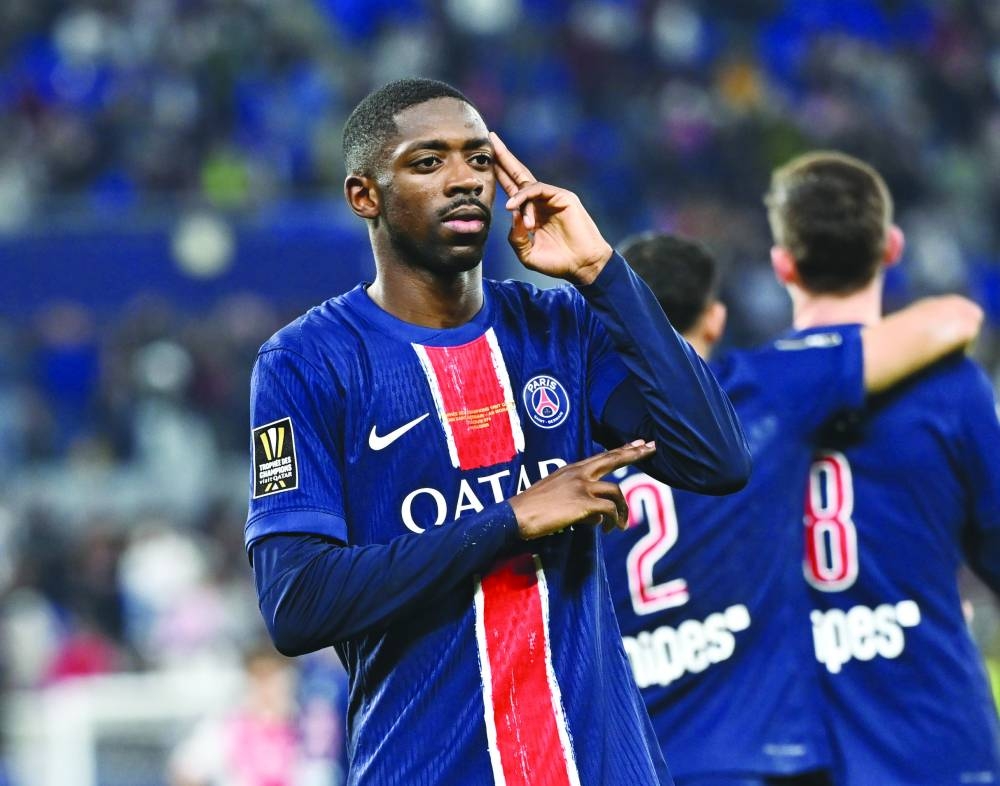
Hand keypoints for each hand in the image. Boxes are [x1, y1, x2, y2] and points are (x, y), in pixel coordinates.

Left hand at [490, 131, 612, 284]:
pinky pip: (538, 189)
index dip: (499, 172)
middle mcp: (541, 200)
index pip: (512, 187)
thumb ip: (515, 237)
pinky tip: (514, 206)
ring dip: (516, 198)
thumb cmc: (558, 262)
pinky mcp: (563, 197)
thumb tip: (511, 216)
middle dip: (504, 156)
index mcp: (532, 211)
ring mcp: (553, 197)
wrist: (582, 266)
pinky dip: (524, 196)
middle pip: (518, 173)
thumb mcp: (528, 254)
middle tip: (490, 137)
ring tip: (511, 209)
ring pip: (526, 185)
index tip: (486, 158)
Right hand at [508, 440, 655, 538]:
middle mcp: (578, 473)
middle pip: (613, 459)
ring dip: (623, 510)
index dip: (621, 450)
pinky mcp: (583, 502)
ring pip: (616, 492)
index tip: (637, 444)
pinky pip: (609, 511)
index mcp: (571, 470)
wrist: (516, 516)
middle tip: (652, 447)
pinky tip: (608, 531)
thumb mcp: (556, 498)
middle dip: (635, 453)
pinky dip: (613, 521)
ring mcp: (581, 486)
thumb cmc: (531, 510)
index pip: (601, 456)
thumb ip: (579, 502)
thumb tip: (599, 518)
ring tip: (622, 525)